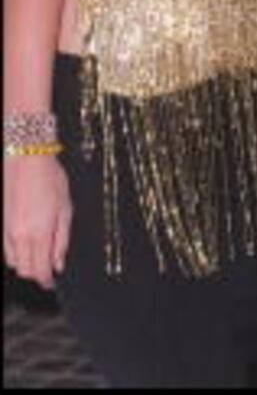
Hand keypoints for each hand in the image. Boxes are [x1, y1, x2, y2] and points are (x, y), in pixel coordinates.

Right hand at [3, 155, 72, 288]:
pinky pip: (6, 249)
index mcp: (39, 232)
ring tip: (39, 252)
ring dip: (26, 262)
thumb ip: (62, 239)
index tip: (53, 282)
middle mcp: (19, 235)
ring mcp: (6, 230)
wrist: (25, 158)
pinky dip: (16, 251)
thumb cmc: (49, 177)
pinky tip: (27, 240)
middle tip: (48, 267)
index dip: (47, 281)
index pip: (40, 270)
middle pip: (25, 270)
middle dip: (37, 273)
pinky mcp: (0, 224)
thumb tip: (59, 263)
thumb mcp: (66, 207)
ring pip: (13, 262)